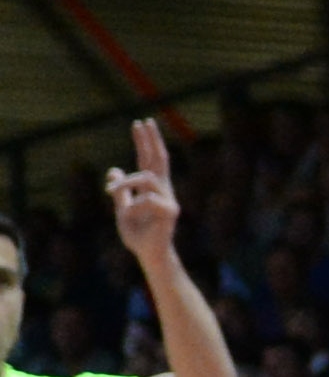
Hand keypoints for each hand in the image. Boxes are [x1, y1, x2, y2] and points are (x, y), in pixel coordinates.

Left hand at [102, 120, 181, 269]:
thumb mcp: (122, 209)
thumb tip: (113, 169)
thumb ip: (121, 191)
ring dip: (125, 182)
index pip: (149, 159)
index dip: (144, 142)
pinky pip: (146, 200)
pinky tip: (130, 216)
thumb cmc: (138, 235)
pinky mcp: (170, 211)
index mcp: (152, 188)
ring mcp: (169, 199)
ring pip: (146, 178)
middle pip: (159, 159)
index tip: (139, 123)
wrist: (148, 254)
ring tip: (110, 189)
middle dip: (151, 140)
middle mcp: (163, 190)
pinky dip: (133, 207)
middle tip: (143, 122)